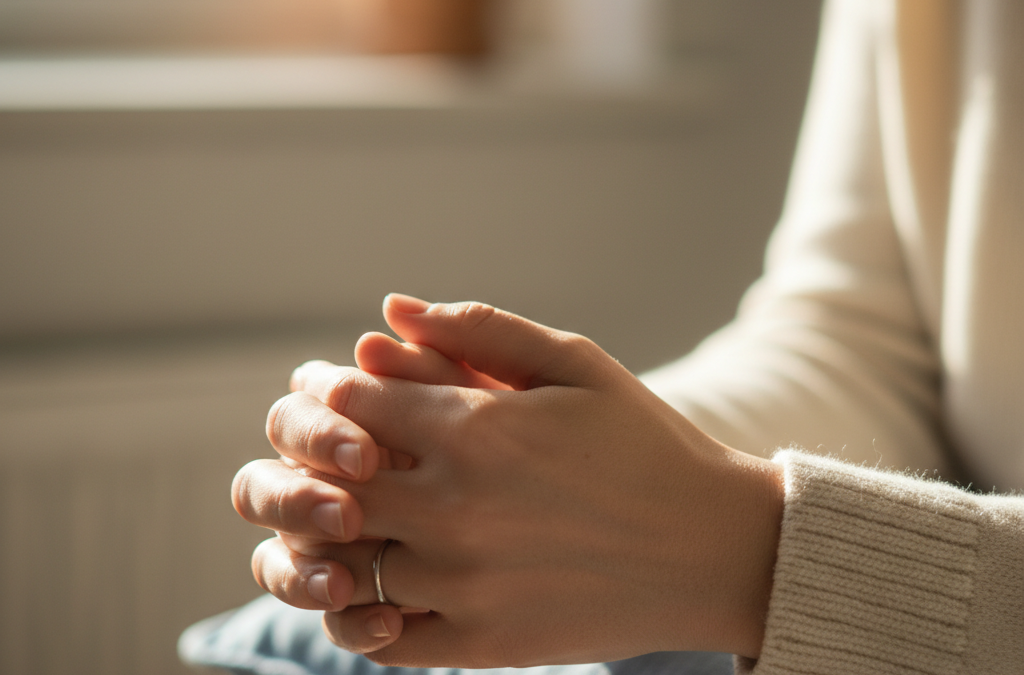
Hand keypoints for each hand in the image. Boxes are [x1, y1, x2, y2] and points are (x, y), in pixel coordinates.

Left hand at [234, 296, 783, 666]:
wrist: (713, 547)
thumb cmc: (643, 442)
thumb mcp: (574, 363)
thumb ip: (478, 329)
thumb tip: (390, 310)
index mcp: (475, 430)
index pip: (348, 404)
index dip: (329, 392)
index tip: (338, 394)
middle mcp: (455, 509)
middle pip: (328, 482)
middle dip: (316, 462)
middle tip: (328, 457)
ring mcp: (464, 584)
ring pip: (341, 562)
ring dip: (330, 538)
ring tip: (349, 517)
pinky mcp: (480, 643)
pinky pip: (380, 636)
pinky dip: (361, 610)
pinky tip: (383, 581)